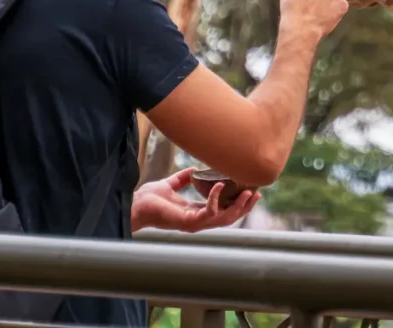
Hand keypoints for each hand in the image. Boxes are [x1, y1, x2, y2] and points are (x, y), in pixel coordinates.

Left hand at [131, 167, 259, 232]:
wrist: (135, 204)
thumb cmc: (149, 197)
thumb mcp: (171, 184)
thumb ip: (184, 178)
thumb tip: (195, 168)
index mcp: (197, 213)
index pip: (224, 211)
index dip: (238, 202)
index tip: (252, 190)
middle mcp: (198, 221)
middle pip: (229, 218)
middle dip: (245, 207)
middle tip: (257, 193)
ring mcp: (194, 224)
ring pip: (224, 219)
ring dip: (238, 207)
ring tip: (249, 193)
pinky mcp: (188, 222)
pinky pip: (209, 212)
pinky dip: (216, 198)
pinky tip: (219, 185)